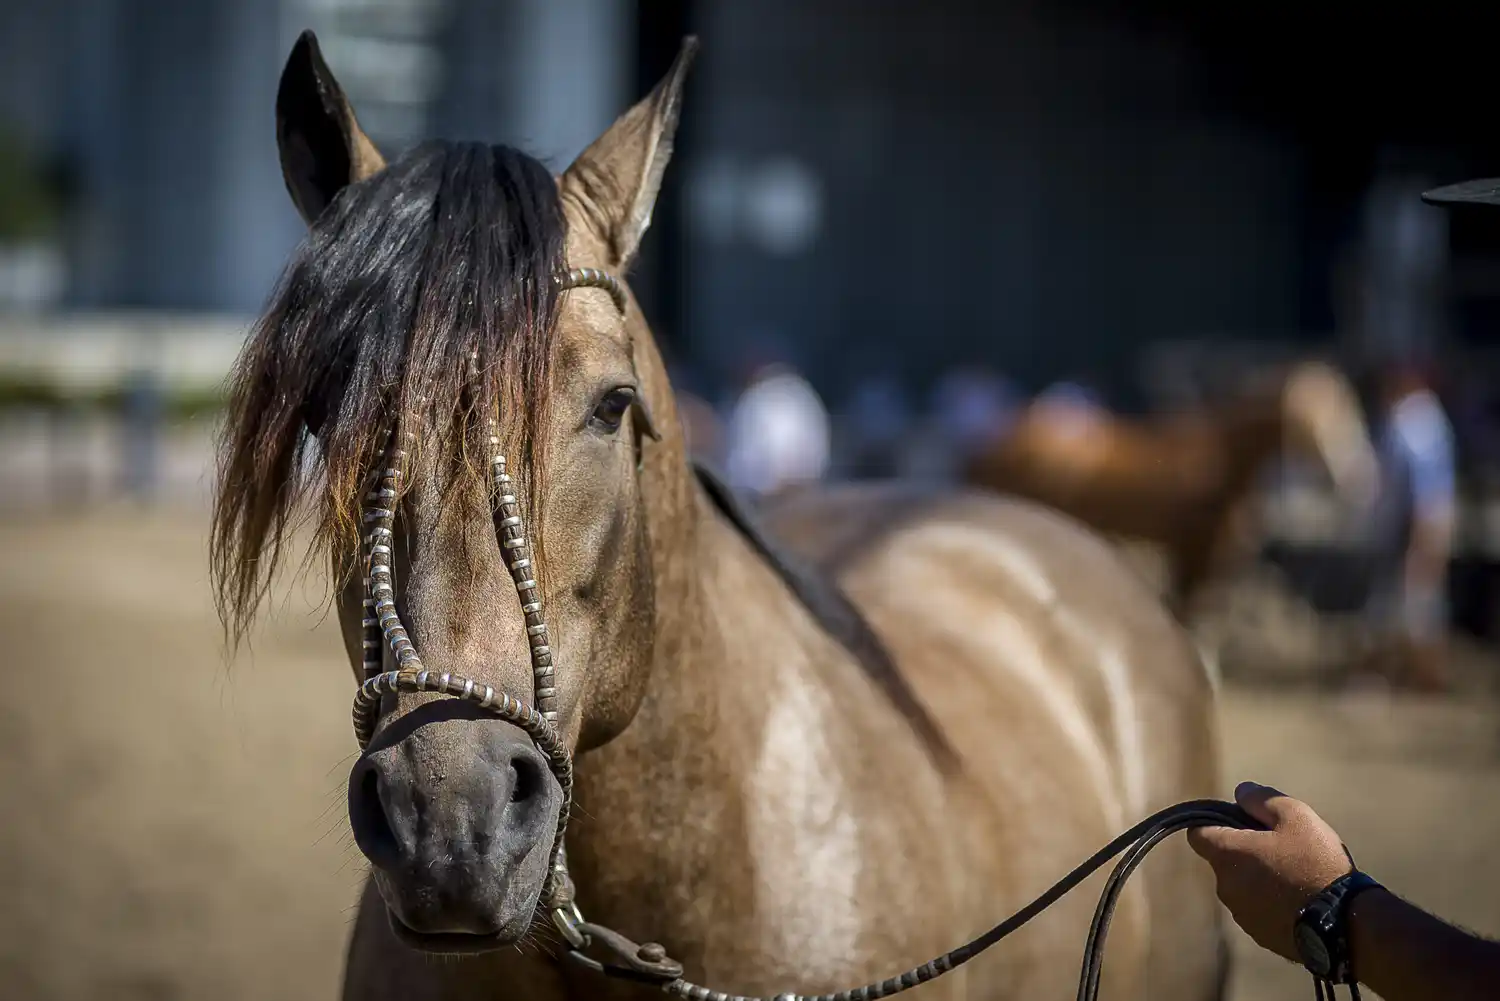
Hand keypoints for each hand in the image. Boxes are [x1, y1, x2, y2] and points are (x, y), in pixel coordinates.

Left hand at [1187, 782, 1353, 961]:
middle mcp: (1226, 886)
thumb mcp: (1295, 816)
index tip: (1241, 821)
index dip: (1215, 822)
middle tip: (1282, 847)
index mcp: (1227, 854)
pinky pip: (1259, 911)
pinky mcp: (1261, 936)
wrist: (1347, 924)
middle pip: (1224, 860)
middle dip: (1245, 851)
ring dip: (1259, 878)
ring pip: (1242, 887)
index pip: (1197, 833)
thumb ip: (1262, 799)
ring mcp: (1242, 915)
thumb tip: (1241, 792)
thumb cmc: (1318, 863)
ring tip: (1297, 875)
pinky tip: (1301, 900)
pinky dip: (1271, 903)